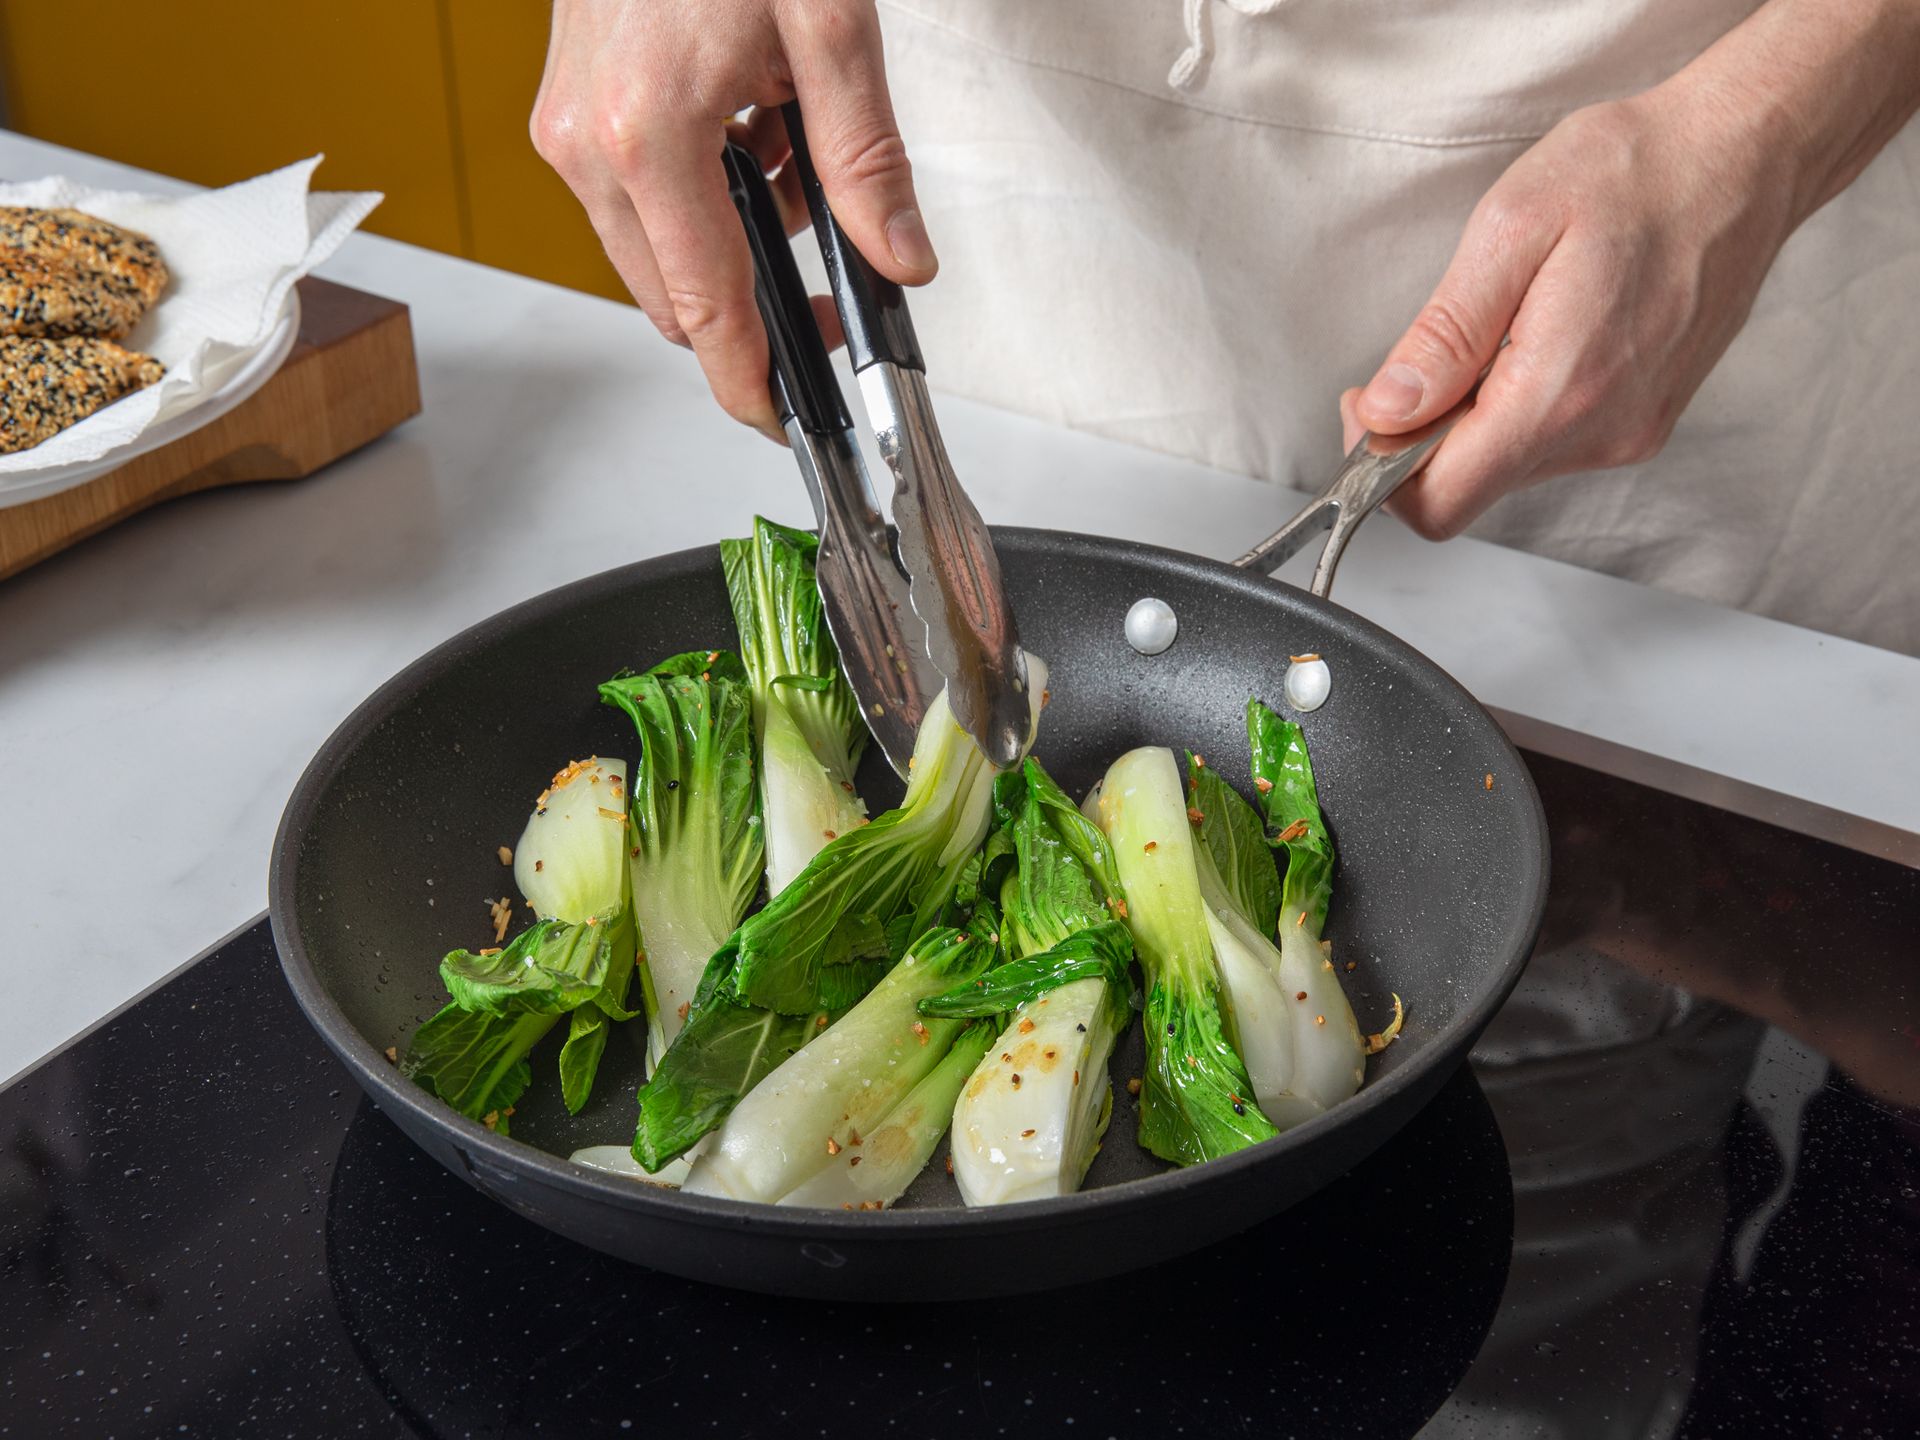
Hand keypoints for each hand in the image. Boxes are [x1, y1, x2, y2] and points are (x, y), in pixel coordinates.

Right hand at [531, 0, 935, 438]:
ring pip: (652, 254)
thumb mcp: (830, 26)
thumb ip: (868, 160)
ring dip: (727, 250)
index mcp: (649, 137)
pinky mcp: (568, 107)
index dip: (751, 384)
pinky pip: (635, 200)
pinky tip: (751, 144)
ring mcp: (567, 127)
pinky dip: (699, 201)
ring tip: (797, 178)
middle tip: (831, 294)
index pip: (705, 313)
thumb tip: (899, 259)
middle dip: (752, 317)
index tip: (787, 421)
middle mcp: (589, 144)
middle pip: (672, 300)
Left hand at [1344, 0, 1919, 539]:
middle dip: (1422, 437)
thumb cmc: (1634, 173)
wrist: (1743, 156)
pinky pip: (1549, 443)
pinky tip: (1533, 338)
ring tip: (1494, 328)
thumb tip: (1387, 411)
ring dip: (1471, 417)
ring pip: (1506, 467)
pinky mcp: (1642, 422)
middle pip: (1468, 488)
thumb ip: (1445, 335)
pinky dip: (1516, 406)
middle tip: (1426, 354)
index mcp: (1559, 393)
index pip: (1440, 501)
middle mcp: (1600, 434)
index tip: (1370, 404)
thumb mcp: (1511, 229)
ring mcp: (1628, 435)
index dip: (1380, 468)